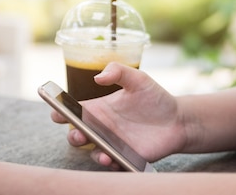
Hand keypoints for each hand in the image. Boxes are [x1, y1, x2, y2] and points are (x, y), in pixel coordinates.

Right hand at [51, 62, 186, 168]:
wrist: (178, 120)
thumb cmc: (155, 97)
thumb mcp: (138, 79)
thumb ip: (118, 72)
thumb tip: (97, 77)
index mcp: (101, 108)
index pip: (75, 110)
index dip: (61, 111)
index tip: (57, 111)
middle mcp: (103, 127)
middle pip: (78, 133)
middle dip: (73, 134)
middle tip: (79, 132)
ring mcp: (113, 143)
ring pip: (93, 151)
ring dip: (93, 152)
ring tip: (102, 152)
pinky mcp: (125, 156)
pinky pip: (112, 163)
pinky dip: (110, 163)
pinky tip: (114, 159)